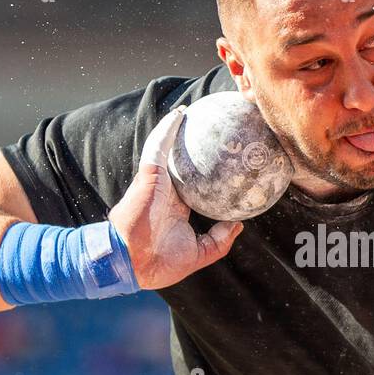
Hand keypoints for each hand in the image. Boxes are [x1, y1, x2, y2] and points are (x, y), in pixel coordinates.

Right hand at [107, 105, 243, 289]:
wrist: (134, 263)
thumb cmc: (160, 263)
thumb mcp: (199, 253)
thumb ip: (219, 240)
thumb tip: (239, 224)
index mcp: (177, 206)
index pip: (195, 184)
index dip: (208, 172)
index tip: (227, 163)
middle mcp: (167, 190)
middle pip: (182, 162)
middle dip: (193, 145)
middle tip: (213, 130)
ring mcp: (157, 181)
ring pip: (168, 148)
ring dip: (177, 128)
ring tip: (192, 111)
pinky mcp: (149, 174)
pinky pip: (159, 146)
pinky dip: (167, 129)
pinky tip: (180, 114)